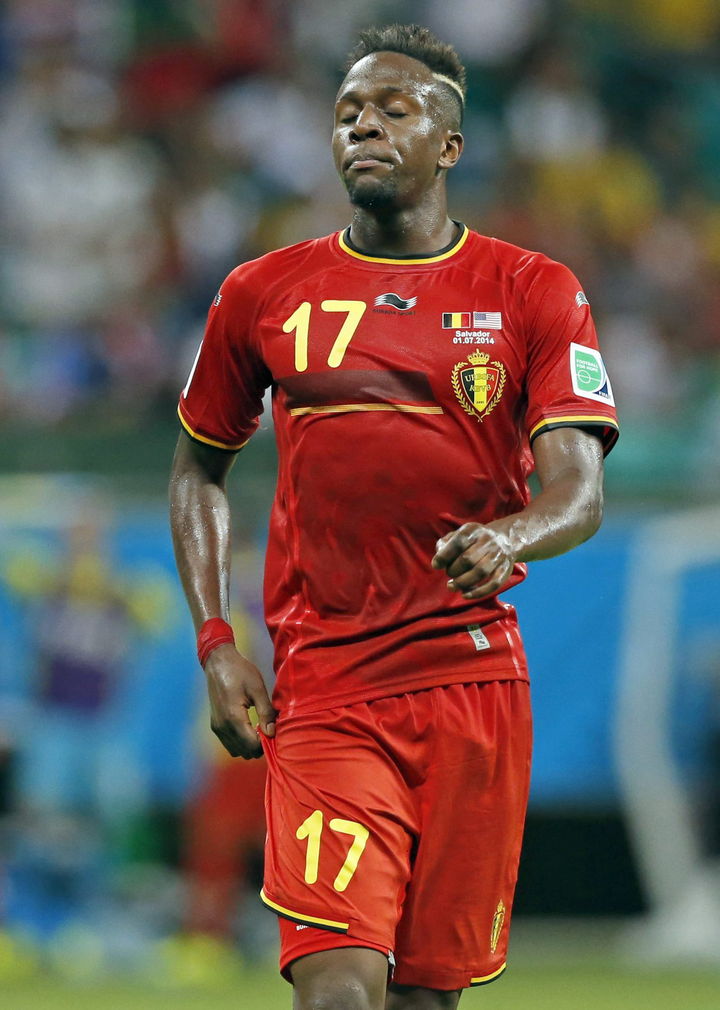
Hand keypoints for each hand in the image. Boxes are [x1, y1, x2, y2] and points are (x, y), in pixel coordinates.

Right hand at [204, 644, 276, 758]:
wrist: (218, 663)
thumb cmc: (240, 672)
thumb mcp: (258, 689)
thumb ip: (266, 712)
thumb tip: (272, 732)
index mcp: (233, 718)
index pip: (252, 746)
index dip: (266, 743)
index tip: (274, 731)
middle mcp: (222, 726)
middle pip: (245, 752)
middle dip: (259, 746)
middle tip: (269, 729)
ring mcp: (217, 727)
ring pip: (236, 751)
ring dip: (250, 745)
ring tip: (260, 728)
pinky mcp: (215, 725)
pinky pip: (229, 744)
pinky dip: (241, 742)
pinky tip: (250, 727)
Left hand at [431, 522, 515, 598]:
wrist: (505, 539)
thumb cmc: (474, 541)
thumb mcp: (459, 535)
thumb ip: (445, 544)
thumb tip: (438, 561)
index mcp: (473, 530)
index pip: (458, 542)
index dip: (444, 555)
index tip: (436, 565)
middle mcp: (488, 540)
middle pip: (468, 559)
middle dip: (453, 570)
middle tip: (449, 574)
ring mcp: (499, 555)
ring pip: (480, 572)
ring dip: (463, 582)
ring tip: (452, 586)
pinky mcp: (506, 569)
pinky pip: (494, 584)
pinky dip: (478, 592)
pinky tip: (465, 595)